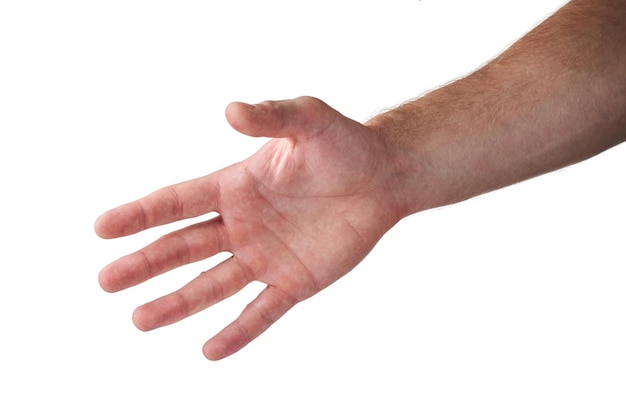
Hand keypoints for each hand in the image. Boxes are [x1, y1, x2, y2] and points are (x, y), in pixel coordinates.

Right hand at [95, 97, 405, 359]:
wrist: (383, 177)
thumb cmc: (343, 143)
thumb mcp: (307, 120)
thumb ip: (270, 115)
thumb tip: (230, 109)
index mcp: (235, 187)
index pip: (177, 202)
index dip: (140, 215)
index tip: (102, 227)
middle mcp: (241, 225)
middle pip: (183, 248)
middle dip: (145, 264)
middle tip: (106, 281)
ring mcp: (265, 257)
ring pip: (212, 285)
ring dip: (177, 303)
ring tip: (139, 320)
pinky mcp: (294, 281)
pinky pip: (261, 311)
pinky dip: (238, 332)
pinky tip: (210, 350)